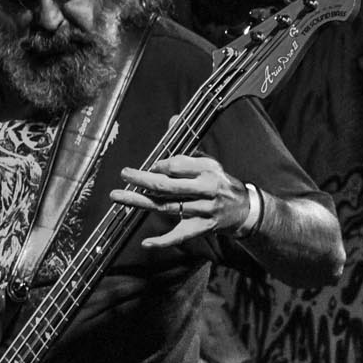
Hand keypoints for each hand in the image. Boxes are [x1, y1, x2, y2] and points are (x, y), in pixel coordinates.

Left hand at [110, 154, 252, 247]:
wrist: (244, 209)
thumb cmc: (220, 183)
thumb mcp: (209, 161)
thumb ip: (186, 146)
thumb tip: (172, 119)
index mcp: (207, 171)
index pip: (177, 166)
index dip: (160, 166)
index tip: (151, 165)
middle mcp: (205, 190)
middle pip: (168, 186)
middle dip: (143, 180)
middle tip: (125, 174)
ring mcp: (203, 211)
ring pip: (167, 207)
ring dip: (140, 202)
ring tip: (118, 197)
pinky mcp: (202, 227)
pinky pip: (180, 235)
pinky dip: (163, 241)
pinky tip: (146, 242)